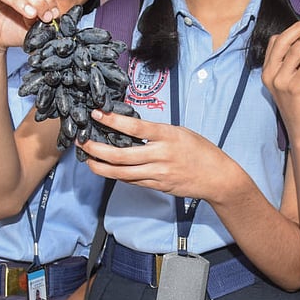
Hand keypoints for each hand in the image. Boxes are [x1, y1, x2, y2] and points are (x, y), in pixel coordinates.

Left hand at [81, 110, 234, 201]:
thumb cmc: (200, 151)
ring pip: (122, 172)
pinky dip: (116, 174)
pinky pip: (132, 180)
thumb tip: (130, 129)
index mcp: (168, 136)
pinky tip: (106, 169)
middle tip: (83, 143)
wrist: (217, 177)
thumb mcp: (180, 132)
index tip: (97, 114)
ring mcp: (158, 173)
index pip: (134, 128)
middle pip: (121, 155)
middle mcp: (161, 155)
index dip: (112, 121)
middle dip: (97, 150)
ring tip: (87, 160)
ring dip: (101, 166)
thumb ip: (156, 132)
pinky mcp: (158, 186)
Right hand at [263, 20, 299, 142]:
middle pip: (283, 40)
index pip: (275, 42)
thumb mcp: (289, 83)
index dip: (292, 30)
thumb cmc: (299, 105)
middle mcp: (270, 74)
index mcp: (267, 72)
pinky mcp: (294, 88)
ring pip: (297, 49)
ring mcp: (280, 81)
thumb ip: (292, 65)